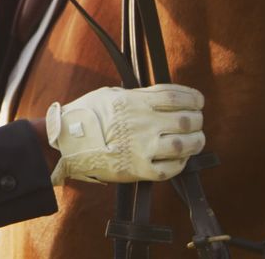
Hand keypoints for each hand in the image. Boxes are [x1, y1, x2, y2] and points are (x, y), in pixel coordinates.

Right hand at [46, 84, 204, 184]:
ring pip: (183, 145)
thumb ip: (138, 95)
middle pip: (186, 120)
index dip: (194, 98)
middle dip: (197, 121)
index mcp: (135, 102)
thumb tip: (160, 98)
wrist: (65, 142)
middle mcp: (142, 124)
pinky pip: (169, 169)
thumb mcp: (111, 94)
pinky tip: (180, 158)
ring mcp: (141, 148)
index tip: (198, 101)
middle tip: (197, 122)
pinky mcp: (138, 169)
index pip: (176, 97)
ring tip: (196, 140)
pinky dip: (181, 164)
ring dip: (195, 142)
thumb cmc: (85, 115)